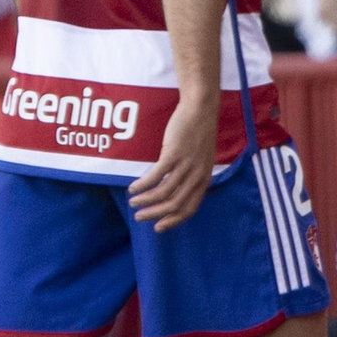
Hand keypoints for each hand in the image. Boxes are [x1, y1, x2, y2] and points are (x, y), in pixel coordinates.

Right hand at [128, 95, 217, 231]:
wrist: (201, 109)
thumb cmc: (198, 133)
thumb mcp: (201, 159)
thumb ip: (191, 176)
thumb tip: (173, 192)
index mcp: (204, 179)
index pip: (189, 209)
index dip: (172, 221)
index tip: (158, 228)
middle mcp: (197, 175)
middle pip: (173, 205)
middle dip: (154, 214)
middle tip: (139, 217)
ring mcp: (186, 165)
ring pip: (162, 193)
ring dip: (144, 201)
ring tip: (133, 201)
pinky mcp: (174, 154)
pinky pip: (154, 177)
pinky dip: (142, 186)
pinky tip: (133, 187)